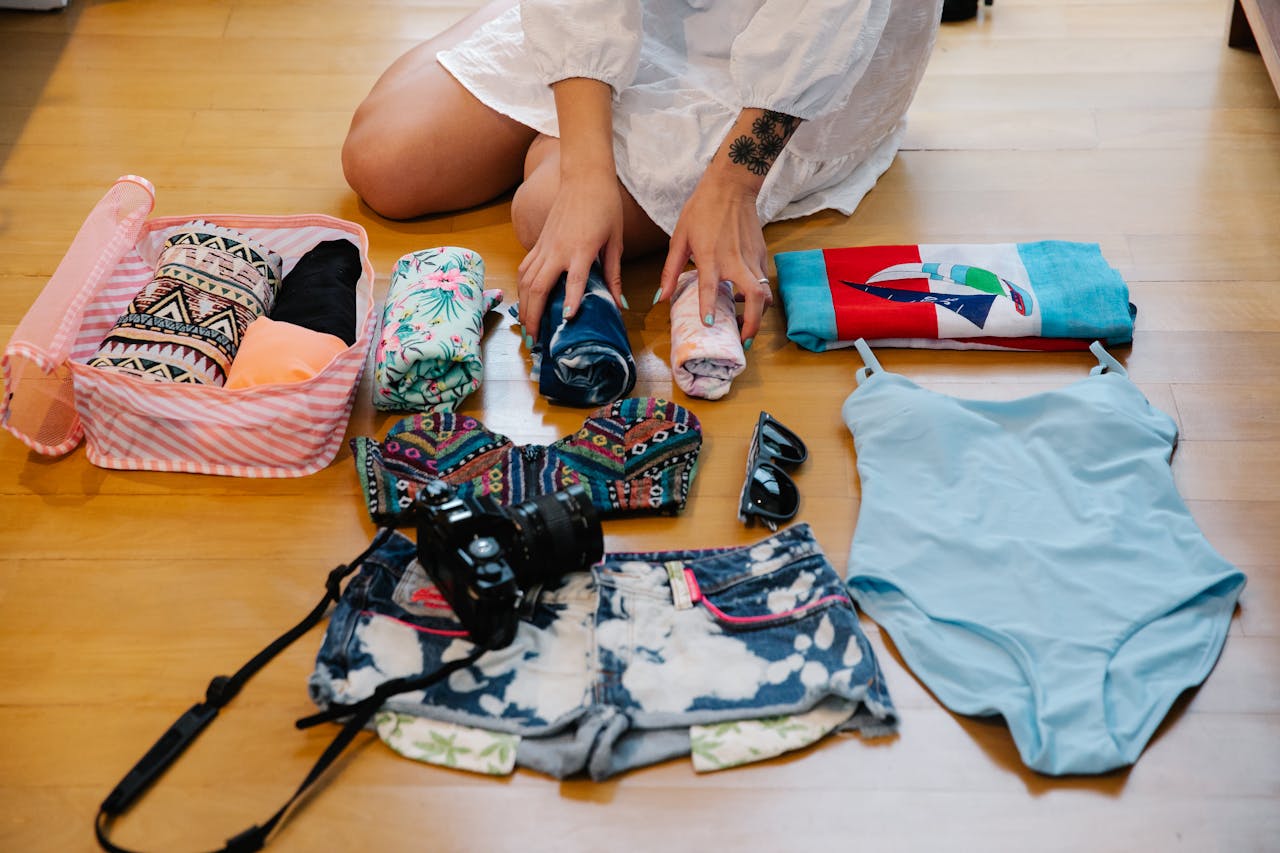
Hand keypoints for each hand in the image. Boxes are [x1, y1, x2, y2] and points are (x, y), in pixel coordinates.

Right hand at [517, 171, 624, 340]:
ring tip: (526, 327)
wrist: (585, 176)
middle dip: (534, 315)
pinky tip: (523, 301)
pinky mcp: (538, 242)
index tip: (566, 320)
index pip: (574, 281)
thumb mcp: (615, 241)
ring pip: (526, 280)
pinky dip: (521, 287)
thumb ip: (613, 274)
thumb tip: (618, 304)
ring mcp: (544, 245)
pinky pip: (524, 268)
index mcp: (581, 249)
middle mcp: (558, 249)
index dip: (570, 301)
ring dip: (524, 305)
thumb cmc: (606, 207)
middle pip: (538, 286)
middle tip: (535, 338)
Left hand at [656, 169, 770, 344]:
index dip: (710, 307)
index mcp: (712, 257)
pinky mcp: (762, 254)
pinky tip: (743, 298)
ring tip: (744, 323)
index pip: (711, 287)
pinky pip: (763, 281)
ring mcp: (753, 258)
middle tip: (744, 340)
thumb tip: (660, 297)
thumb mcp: (680, 237)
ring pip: (765, 293)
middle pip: (756, 298)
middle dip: (753, 323)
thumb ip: (671, 270)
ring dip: (758, 313)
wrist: (731, 186)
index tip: (709, 324)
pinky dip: (757, 295)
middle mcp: (736, 261)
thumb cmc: (702, 209)